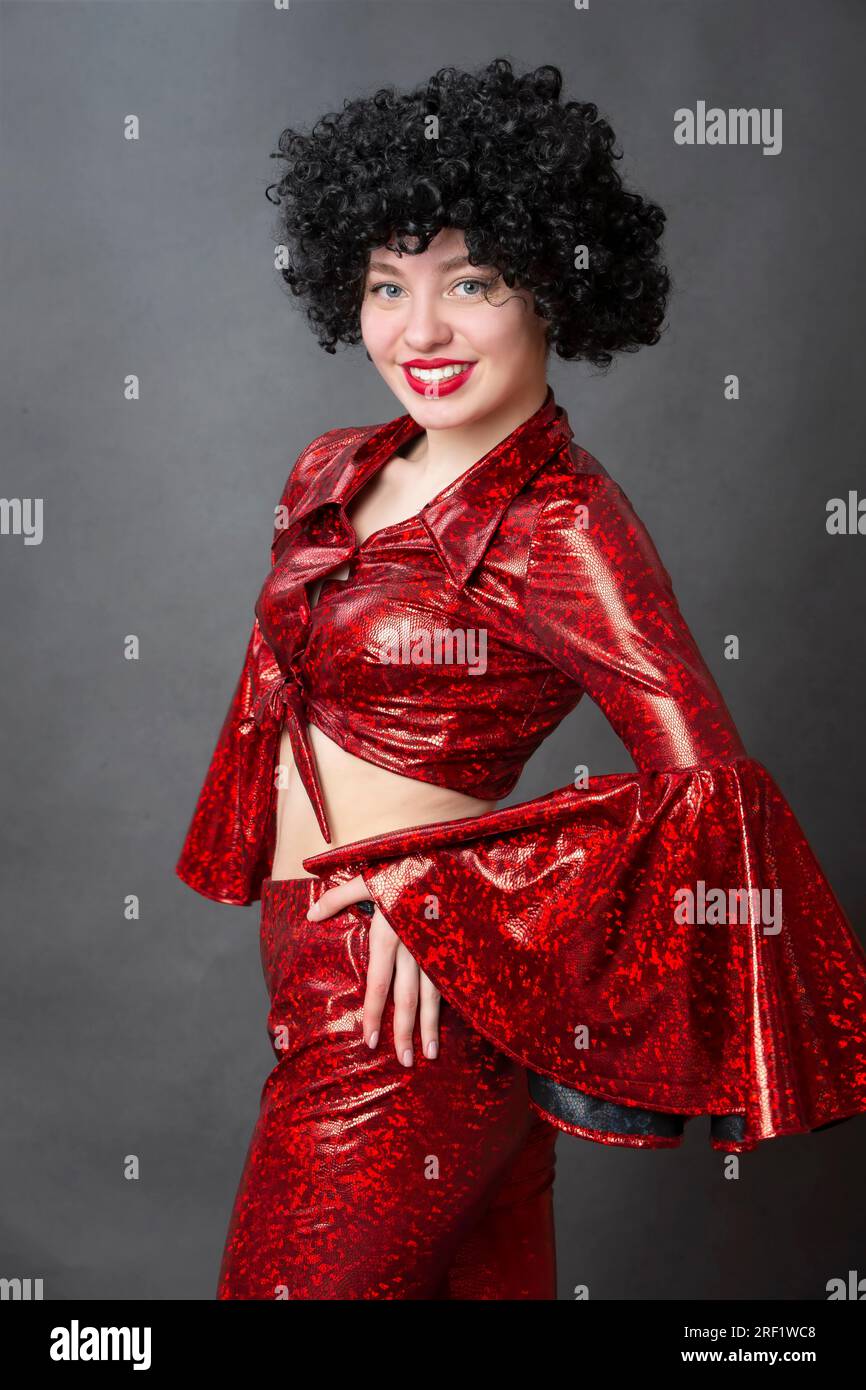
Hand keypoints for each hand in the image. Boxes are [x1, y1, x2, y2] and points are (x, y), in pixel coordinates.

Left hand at [306, 874, 439, 1065]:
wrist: (447, 851)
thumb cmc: (402, 864)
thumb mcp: (367, 877)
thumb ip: (338, 898)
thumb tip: (309, 916)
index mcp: (390, 934)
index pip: (379, 985)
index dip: (374, 1015)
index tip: (370, 1042)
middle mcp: (414, 946)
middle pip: (408, 998)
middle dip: (406, 1032)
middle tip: (407, 1062)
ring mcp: (438, 947)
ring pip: (434, 995)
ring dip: (432, 1026)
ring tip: (431, 1053)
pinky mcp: (455, 944)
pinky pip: (450, 980)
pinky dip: (450, 1004)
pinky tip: (452, 1024)